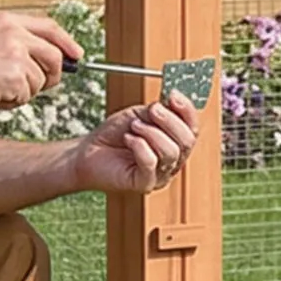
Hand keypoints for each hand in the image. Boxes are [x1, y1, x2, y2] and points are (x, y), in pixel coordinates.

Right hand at [0, 11, 79, 114]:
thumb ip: (14, 43)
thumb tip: (49, 59)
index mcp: (6, 21)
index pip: (49, 27)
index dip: (67, 43)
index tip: (77, 56)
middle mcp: (14, 33)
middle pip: (54, 57)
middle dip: (52, 76)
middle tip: (42, 86)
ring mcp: (16, 54)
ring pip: (41, 80)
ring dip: (24, 91)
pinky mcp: (15, 76)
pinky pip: (27, 95)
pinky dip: (13, 101)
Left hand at [75, 92, 197, 194]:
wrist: (87, 152)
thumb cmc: (114, 135)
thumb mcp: (140, 116)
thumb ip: (159, 111)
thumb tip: (173, 100)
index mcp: (174, 144)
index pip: (192, 129)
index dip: (187, 111)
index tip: (173, 95)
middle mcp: (172, 162)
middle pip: (187, 141)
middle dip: (170, 121)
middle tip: (152, 110)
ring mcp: (160, 175)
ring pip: (171, 152)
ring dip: (151, 133)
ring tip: (133, 127)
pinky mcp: (144, 184)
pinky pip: (151, 163)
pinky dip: (139, 146)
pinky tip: (128, 139)